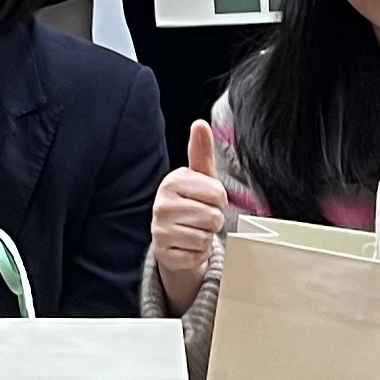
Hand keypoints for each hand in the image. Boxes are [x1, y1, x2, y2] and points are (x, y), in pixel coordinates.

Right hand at [152, 119, 230, 313]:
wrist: (174, 237)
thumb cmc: (192, 202)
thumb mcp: (199, 177)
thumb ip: (201, 151)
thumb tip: (200, 124)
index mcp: (172, 182)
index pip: (217, 193)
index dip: (219, 200)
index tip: (206, 200)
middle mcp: (162, 204)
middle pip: (213, 217)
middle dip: (213, 220)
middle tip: (201, 218)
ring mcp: (160, 230)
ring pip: (205, 237)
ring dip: (206, 237)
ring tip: (194, 230)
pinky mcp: (164, 253)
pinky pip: (196, 255)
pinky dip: (198, 253)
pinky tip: (188, 245)